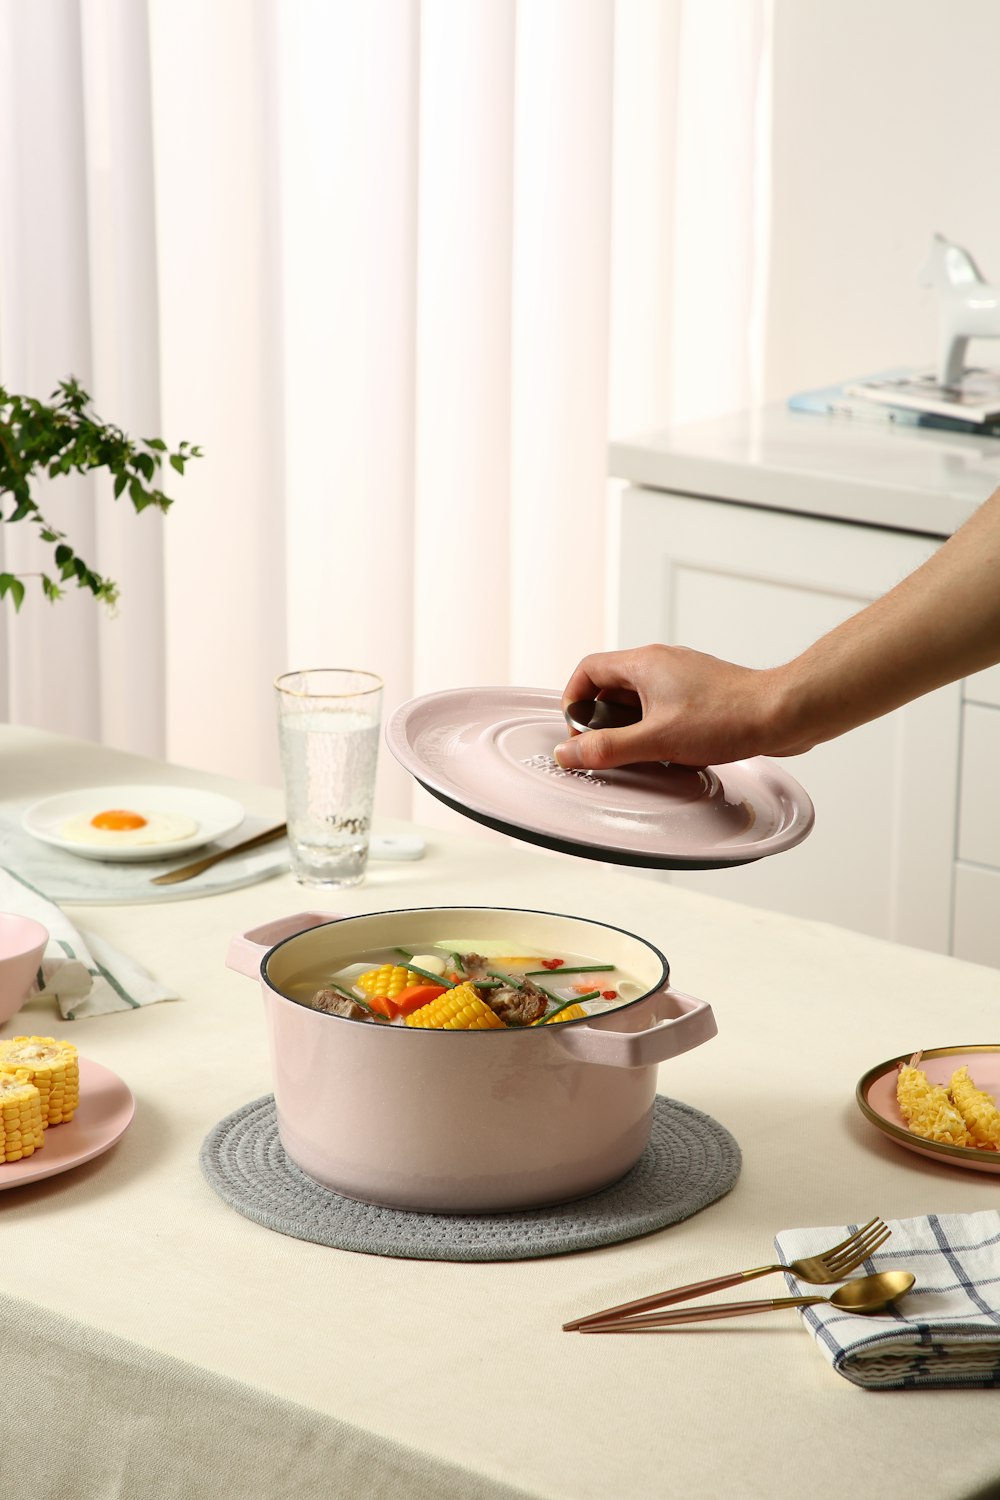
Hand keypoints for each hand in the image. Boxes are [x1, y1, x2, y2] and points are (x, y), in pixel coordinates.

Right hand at [553, 644, 793, 769]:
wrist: (782, 713)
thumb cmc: (728, 717)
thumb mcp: (657, 739)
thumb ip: (608, 748)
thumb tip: (569, 753)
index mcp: (643, 663)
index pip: (588, 670)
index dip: (574, 701)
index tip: (577, 733)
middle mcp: (661, 663)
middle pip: (611, 687)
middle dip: (603, 721)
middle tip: (606, 750)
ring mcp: (683, 677)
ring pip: (640, 700)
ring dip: (632, 728)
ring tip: (640, 755)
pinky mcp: (701, 694)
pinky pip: (664, 708)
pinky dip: (657, 729)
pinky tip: (670, 753)